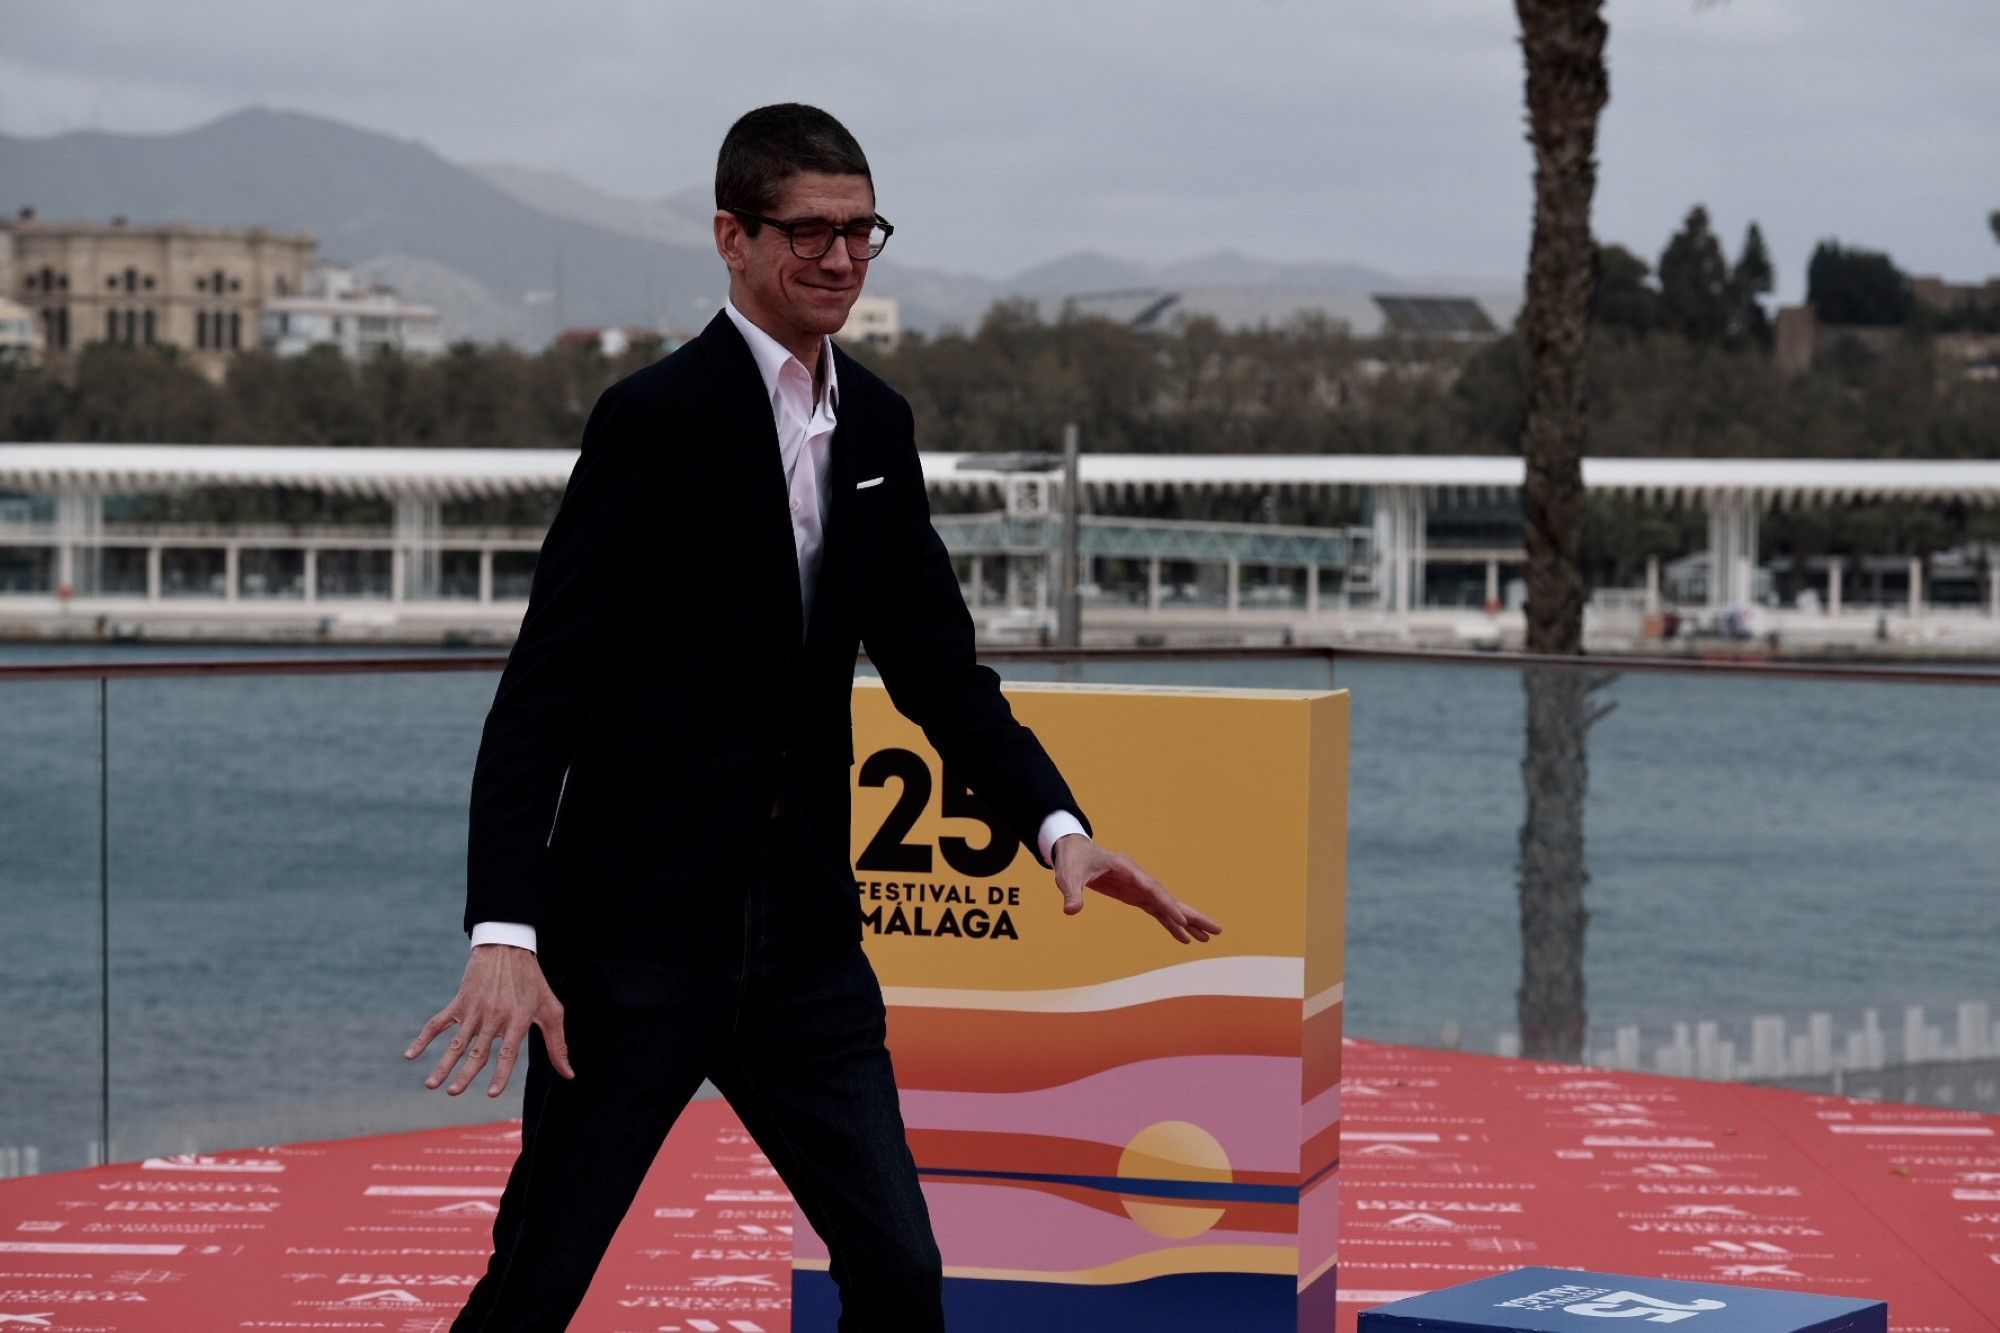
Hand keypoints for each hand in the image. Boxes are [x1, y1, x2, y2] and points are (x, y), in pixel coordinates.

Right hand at [404, 944, 574, 1096]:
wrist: (508, 948)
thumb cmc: (533, 983)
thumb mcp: (551, 1010)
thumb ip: (559, 1045)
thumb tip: (569, 1075)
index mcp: (518, 1020)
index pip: (508, 1053)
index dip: (501, 1073)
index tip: (492, 1093)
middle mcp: (494, 1017)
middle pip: (478, 1052)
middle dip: (465, 1074)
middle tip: (454, 1093)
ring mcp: (474, 1010)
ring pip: (456, 1043)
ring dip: (442, 1065)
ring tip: (431, 1085)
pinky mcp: (459, 1002)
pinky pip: (438, 1023)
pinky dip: (424, 1038)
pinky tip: (410, 1054)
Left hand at [1051, 834, 1220, 943]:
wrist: (1075, 851)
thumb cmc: (1073, 861)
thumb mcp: (1068, 876)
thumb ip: (1071, 892)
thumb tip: (1071, 911)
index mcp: (1128, 870)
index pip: (1152, 889)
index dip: (1166, 903)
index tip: (1181, 918)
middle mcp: (1140, 879)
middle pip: (1170, 898)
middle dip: (1192, 914)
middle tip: (1216, 929)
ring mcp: (1140, 888)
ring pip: (1169, 906)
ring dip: (1188, 922)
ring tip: (1208, 937)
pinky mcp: (1136, 896)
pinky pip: (1158, 912)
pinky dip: (1171, 924)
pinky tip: (1185, 938)